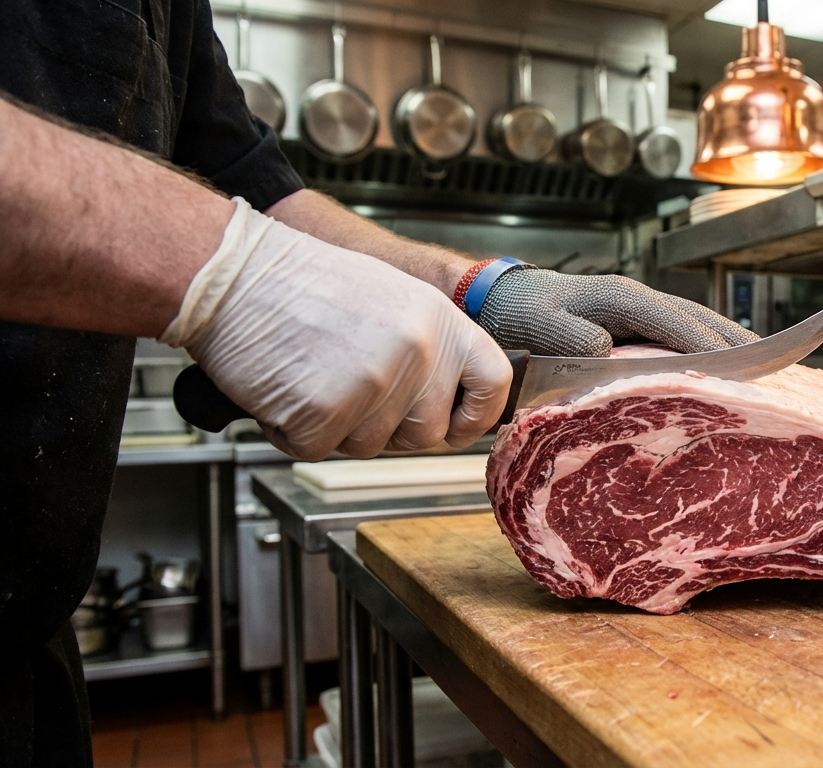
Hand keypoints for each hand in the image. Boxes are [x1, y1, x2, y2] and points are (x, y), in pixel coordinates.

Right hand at [160, 199, 510, 459]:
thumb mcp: (390, 297)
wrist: (231, 273)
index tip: (456, 424)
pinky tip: (284, 388)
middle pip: (428, 433)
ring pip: (371, 447)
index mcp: (439, 320)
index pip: (493, 383)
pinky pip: (320, 450)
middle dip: (390, 428)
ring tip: (312, 375)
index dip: (476, 415)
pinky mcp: (327, 411)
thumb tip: (451, 395)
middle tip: (350, 391)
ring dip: (337, 427)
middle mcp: (417, 351)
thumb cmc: (299, 283)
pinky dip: (295, 432)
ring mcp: (374, 383)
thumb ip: (429, 345)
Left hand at [475, 269, 758, 356]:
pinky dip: (710, 344)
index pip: (677, 324)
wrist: (497, 301)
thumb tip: (609, 351)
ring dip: (732, 342)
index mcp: (619, 298)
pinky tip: (726, 364)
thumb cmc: (516, 317)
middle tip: (778, 369)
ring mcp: (639, 309)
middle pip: (700, 319)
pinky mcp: (635, 323)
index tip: (740, 371)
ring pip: (696, 323)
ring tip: (768, 367)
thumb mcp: (537, 327)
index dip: (711, 347)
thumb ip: (569, 337)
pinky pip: (682, 332)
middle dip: (739, 342)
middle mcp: (637, 299)